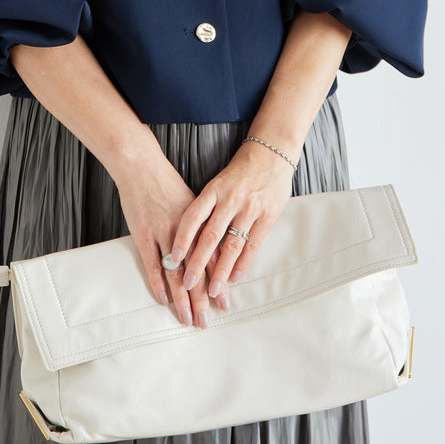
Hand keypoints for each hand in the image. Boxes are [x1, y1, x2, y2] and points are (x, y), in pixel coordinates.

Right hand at [115, 156, 228, 328]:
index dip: (219, 282)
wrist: (141, 164)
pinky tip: (163, 299)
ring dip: (183, 298)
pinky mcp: (143, 233)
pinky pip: (152, 263)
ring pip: (177, 271)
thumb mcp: (192, 202)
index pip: (214, 258)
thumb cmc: (166, 182)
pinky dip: (158, 282)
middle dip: (203, 299)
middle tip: (207, 322)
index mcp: (201, 221)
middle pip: (198, 270)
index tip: (225, 305)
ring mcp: (163, 231)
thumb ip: (202, 226)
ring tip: (188, 318)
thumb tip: (213, 250)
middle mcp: (186, 229)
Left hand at [169, 142, 294, 298]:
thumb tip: (190, 234)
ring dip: (221, 271)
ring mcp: (249, 208)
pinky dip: (243, 263)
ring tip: (213, 289)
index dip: (182, 239)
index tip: (173, 258)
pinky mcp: (267, 216)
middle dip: (198, 262)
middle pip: (210, 236)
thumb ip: (208, 206)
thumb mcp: (219, 182)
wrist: (271, 153)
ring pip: (232, 245)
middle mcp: (230, 200)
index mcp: (214, 189)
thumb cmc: (241, 170)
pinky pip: (253, 244)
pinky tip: (234, 277)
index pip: (192, 217)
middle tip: (189, 283)